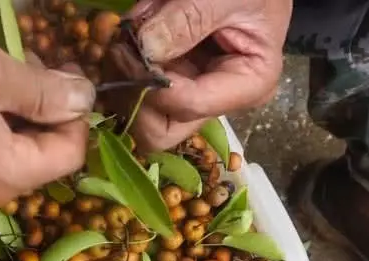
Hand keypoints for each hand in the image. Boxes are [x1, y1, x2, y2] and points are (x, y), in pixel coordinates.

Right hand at [0, 1, 94, 212]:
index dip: (77, 115)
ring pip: (12, 153)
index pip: (67, 156)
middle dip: (46, 111)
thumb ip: (46, 93)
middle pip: (40, 158)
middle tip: (35, 64)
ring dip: (20, 113)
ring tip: (6, 71)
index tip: (69, 74)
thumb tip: (85, 101)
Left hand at [108, 0, 291, 150]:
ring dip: (124, 74)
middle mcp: (215, 101)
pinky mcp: (168, 81)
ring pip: (138, 113)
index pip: (187, 107)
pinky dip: (123, 62)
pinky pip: (132, 89)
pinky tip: (133, 30)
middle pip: (157, 132)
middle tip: (121, 49)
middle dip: (132, 94)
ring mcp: (188, 94)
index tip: (129, 48)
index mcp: (248, 85)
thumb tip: (146, 49)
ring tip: (133, 28)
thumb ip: (189, 20)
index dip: (151, 84)